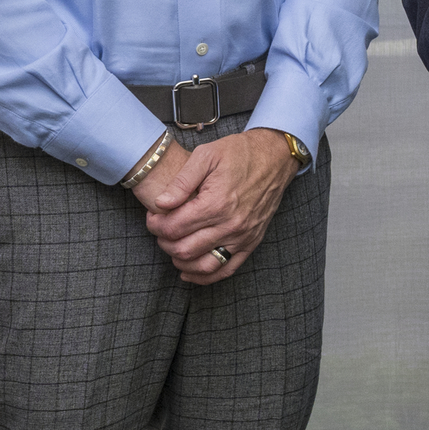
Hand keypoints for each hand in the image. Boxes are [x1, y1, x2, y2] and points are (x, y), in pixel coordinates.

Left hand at [141, 129, 299, 284]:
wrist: (275, 157)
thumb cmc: (240, 153)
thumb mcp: (206, 155)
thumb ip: (181, 181)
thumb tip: (161, 204)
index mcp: (217, 203)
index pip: (174, 228)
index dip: (155, 224)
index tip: (153, 215)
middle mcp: (231, 224)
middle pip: (184, 249)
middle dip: (164, 241)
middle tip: (161, 227)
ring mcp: (243, 236)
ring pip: (203, 265)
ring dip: (181, 260)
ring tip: (173, 245)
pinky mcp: (251, 242)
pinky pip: (227, 270)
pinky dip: (205, 276)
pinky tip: (189, 271)